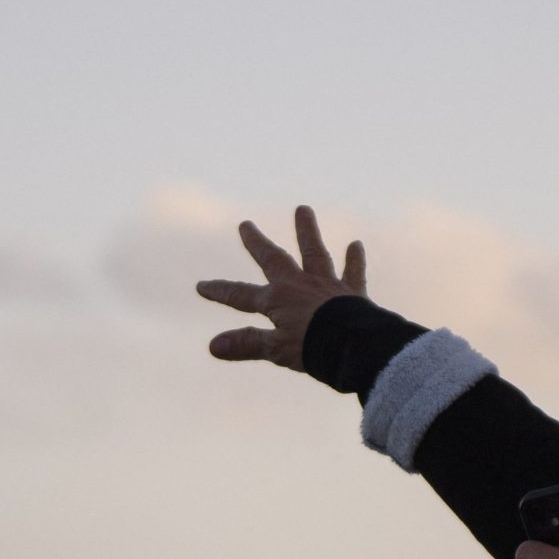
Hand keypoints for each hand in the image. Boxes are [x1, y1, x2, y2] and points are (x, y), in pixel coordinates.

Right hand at [197, 205, 366, 370]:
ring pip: (315, 254)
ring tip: (303, 209)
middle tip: (246, 224)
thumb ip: (246, 344)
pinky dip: (353, 260)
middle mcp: (299, 285)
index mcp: (277, 299)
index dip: (220, 291)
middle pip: (274, 260)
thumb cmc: (314, 347)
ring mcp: (326, 286)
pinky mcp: (352, 293)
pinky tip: (355, 245)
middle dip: (257, 244)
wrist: (357, 345)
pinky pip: (352, 273)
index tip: (201, 286)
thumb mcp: (275, 349)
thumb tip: (213, 346)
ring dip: (307, 232)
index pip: (241, 296)